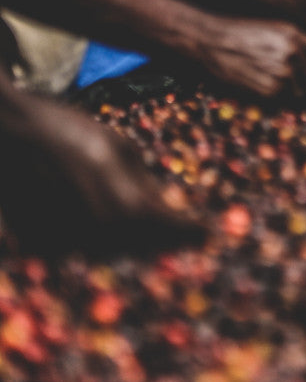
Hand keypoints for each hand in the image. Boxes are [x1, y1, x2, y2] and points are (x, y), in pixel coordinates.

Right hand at [0, 89, 205, 254]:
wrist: (8, 134)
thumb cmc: (69, 131)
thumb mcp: (120, 147)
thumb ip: (147, 183)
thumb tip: (170, 206)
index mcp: (128, 204)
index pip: (173, 229)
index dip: (193, 232)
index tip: (210, 234)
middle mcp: (102, 231)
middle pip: (146, 246)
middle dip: (166, 239)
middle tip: (184, 234)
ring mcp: (71, 243)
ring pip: (114, 251)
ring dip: (133, 240)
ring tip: (146, 225)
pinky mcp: (45, 246)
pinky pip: (82, 248)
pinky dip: (97, 237)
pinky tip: (100, 217)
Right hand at [191, 17, 305, 97]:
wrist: (207, 41)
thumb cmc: (238, 36)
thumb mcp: (273, 29)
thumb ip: (298, 44)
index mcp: (296, 38)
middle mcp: (294, 54)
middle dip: (300, 82)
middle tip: (276, 78)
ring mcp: (284, 74)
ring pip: (299, 93)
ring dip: (286, 93)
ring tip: (263, 81)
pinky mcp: (270, 92)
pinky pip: (282, 103)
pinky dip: (272, 101)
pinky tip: (255, 87)